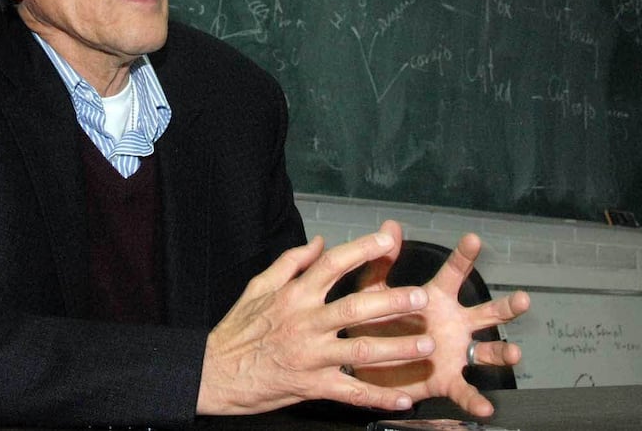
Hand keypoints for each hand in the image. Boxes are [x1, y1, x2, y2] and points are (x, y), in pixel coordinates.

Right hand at [197, 231, 438, 414]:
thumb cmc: (237, 328)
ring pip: (360, 350)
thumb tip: (321, 241)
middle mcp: (305, 323)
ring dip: (397, 348)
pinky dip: (378, 397)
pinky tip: (403, 400)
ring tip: (428, 345)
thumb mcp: (258, 287)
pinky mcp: (312, 386)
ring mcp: (311, 356)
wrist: (214, 373)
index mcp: (294, 295)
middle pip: (355, 308)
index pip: (332, 265)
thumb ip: (291, 262)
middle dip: (392, 302)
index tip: (388, 241)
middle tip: (422, 297)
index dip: (362, 250)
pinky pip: (350, 392)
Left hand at [348, 221, 530, 416]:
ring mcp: (454, 352)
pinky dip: (476, 400)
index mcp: (436, 299)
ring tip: (515, 353)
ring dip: (503, 352)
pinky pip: (465, 390)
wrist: (367, 365)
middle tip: (523, 299)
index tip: (473, 240)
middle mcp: (453, 324)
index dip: (464, 256)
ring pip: (487, 351)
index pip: (454, 273)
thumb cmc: (375, 324)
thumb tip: (389, 226)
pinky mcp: (447, 379)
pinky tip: (486, 407)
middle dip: (506, 307)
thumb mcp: (374, 293)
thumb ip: (381, 263)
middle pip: (486, 313)